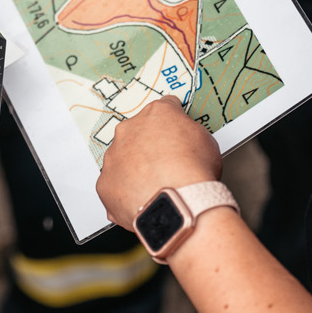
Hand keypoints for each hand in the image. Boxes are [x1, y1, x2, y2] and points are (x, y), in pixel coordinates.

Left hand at [96, 96, 220, 229]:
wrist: (179, 203)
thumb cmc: (194, 173)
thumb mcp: (206, 140)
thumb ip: (187, 132)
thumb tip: (185, 137)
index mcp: (155, 114)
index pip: (162, 109)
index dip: (171, 123)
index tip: (173, 132)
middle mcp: (129, 130)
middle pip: (136, 134)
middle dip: (148, 147)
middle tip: (164, 164)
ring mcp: (113, 156)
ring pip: (121, 159)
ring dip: (134, 169)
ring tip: (154, 186)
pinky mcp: (105, 182)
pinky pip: (113, 185)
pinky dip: (125, 191)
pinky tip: (142, 199)